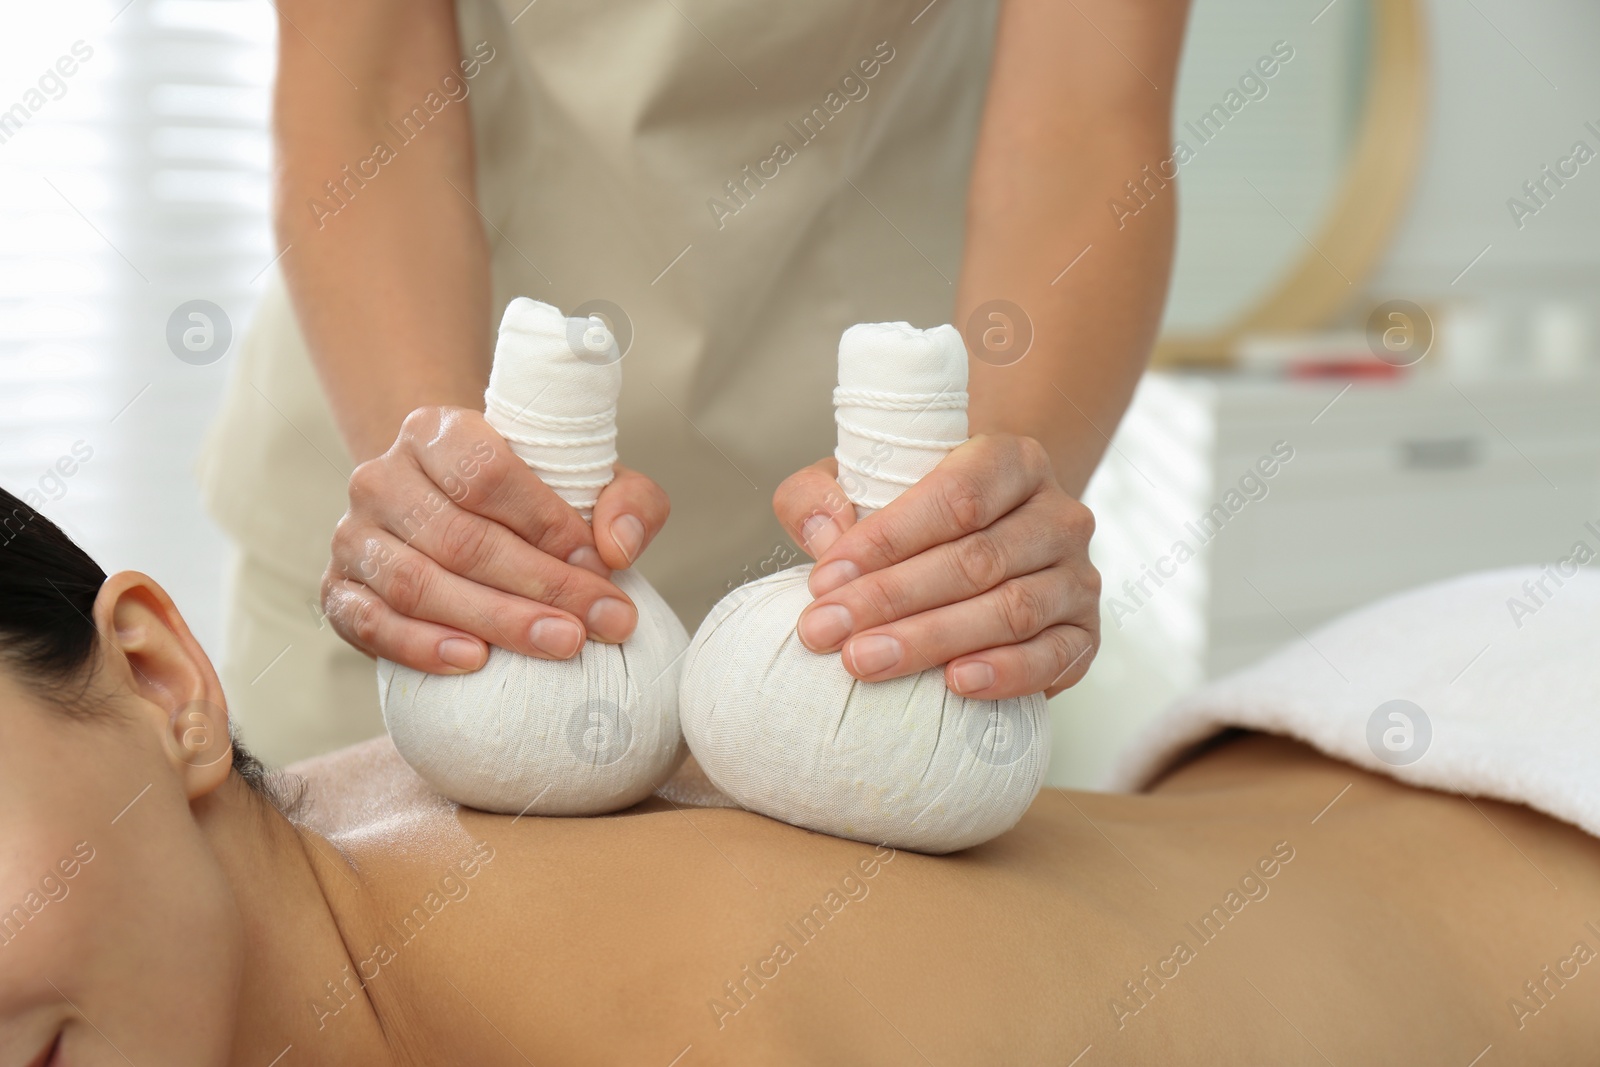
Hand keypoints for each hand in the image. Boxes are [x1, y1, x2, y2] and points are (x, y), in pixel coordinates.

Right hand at [321, 406, 668, 673]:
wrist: (449, 514)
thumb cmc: (527, 500)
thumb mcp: (586, 482)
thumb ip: (626, 500)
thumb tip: (618, 547)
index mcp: (436, 431)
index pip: (487, 474)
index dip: (547, 524)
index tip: (601, 565)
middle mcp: (381, 477)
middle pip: (459, 537)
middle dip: (537, 585)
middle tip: (596, 623)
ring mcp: (353, 535)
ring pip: (416, 583)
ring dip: (494, 621)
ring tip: (559, 644)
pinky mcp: (336, 590)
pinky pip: (370, 623)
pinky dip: (420, 646)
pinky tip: (474, 662)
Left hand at [772, 434, 1098, 699]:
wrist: (989, 548)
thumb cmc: (917, 517)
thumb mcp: (862, 486)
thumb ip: (820, 494)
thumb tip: (824, 532)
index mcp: (1012, 460)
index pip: (955, 497)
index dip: (887, 540)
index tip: (824, 580)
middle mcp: (1058, 514)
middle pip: (976, 559)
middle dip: (892, 599)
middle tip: (828, 632)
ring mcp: (1078, 576)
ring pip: (1011, 609)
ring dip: (932, 640)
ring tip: (866, 661)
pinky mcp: (1085, 634)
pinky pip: (1053, 657)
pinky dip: (1006, 673)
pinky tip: (955, 683)